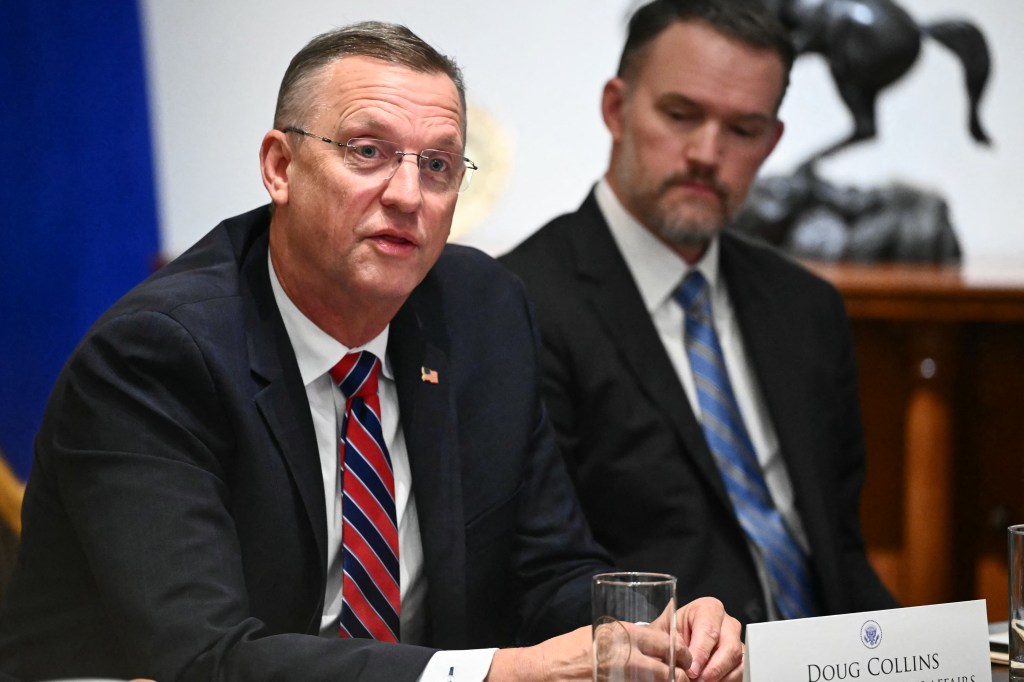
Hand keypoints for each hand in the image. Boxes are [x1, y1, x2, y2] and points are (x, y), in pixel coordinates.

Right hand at [487, 614, 693, 680]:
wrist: (545, 670)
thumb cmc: (570, 649)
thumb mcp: (599, 632)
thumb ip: (626, 637)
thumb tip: (653, 642)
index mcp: (621, 633)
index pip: (664, 643)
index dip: (681, 653)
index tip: (685, 658)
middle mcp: (623, 655)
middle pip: (666, 670)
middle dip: (678, 676)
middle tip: (683, 678)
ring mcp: (618, 677)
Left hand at [675, 597, 742, 681]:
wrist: (673, 643)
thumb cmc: (669, 634)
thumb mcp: (664, 633)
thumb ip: (672, 643)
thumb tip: (681, 659)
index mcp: (707, 609)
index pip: (710, 631)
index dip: (701, 653)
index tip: (692, 670)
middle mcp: (726, 623)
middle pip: (730, 648)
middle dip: (713, 669)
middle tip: (697, 680)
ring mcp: (736, 640)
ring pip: (737, 662)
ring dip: (719, 677)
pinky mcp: (740, 658)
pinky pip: (740, 672)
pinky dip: (725, 681)